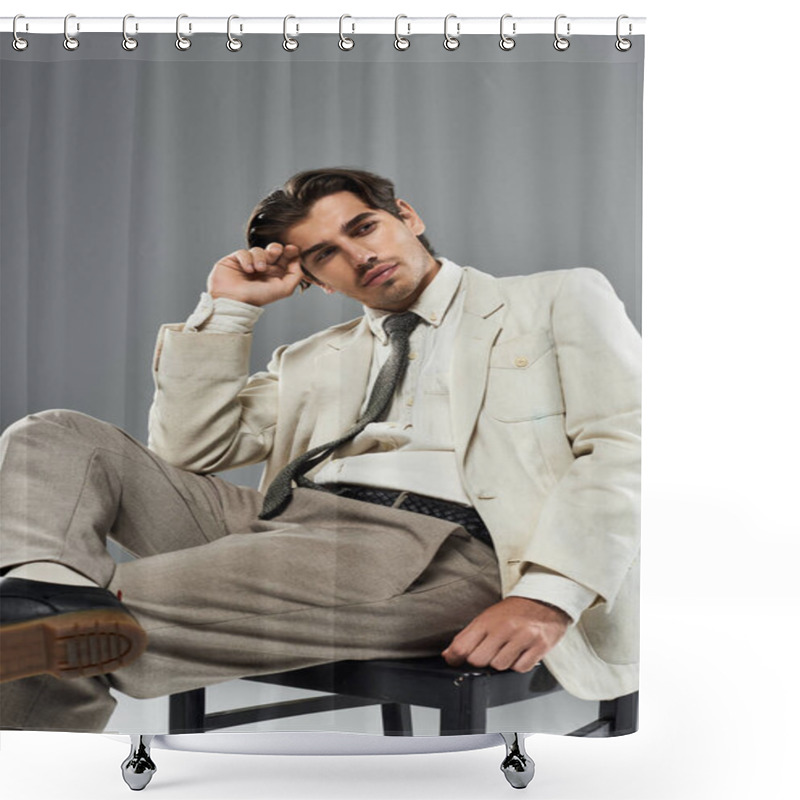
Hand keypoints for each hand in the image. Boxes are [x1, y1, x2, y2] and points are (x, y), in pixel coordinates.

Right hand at [206, 243, 303, 306]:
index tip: (293, 249)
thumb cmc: (258, 297)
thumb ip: (296, 275)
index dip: (290, 252)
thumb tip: (299, 261)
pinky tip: (247, 269)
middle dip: (276, 249)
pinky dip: (247, 259)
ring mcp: (249, 263)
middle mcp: (263, 268)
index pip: (285, 259)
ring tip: (257, 269)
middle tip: (276, 251)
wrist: (233, 299)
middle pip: (273, 250)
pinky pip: (244, 252)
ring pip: (258, 250)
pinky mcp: (236, 260)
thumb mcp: (284, 289)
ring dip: (260, 258)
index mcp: (275, 275)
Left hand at [441, 597, 569, 672]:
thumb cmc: (514, 610)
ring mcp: (523, 637)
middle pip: (479, 660)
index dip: (455, 657)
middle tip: (489, 651)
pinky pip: (521, 668)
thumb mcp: (488, 617)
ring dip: (502, 662)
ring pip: (500, 666)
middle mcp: (505, 628)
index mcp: (488, 620)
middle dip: (481, 660)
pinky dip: (519, 664)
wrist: (545, 600)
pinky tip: (521, 652)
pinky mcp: (539, 646)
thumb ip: (468, 636)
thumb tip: (449, 655)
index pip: (463, 645)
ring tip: (508, 649)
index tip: (454, 660)